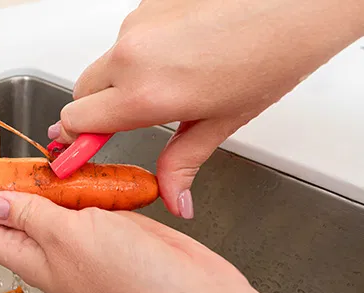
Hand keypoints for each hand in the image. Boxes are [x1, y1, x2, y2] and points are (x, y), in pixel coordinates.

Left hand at [0, 193, 363, 292]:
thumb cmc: (131, 281)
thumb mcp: (68, 239)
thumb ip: (31, 215)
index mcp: (35, 258)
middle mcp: (58, 252)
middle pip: (18, 216)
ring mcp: (92, 243)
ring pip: (58, 208)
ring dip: (44, 184)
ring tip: (28, 159)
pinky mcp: (123, 234)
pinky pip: (94, 205)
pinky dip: (88, 185)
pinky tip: (85, 169)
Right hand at [48, 0, 363, 218]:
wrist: (295, 4)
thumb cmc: (268, 55)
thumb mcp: (220, 122)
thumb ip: (182, 164)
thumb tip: (173, 198)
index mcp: (145, 94)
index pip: (76, 122)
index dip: (73, 141)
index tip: (71, 153)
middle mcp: (130, 56)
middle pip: (79, 93)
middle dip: (92, 112)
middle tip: (120, 123)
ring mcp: (135, 25)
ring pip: (105, 64)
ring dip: (120, 80)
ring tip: (166, 82)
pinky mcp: (144, 5)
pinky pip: (126, 39)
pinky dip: (140, 53)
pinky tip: (175, 55)